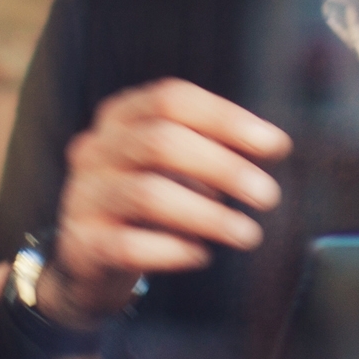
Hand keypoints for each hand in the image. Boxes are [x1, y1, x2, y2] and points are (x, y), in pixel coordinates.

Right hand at [43, 79, 291, 325]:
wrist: (88, 260)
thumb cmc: (147, 203)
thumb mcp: (174, 166)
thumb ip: (214, 149)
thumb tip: (274, 146)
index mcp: (121, 116)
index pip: (172, 99)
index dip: (226, 119)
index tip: (276, 145)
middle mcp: (95, 149)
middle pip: (160, 142)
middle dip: (223, 167)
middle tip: (267, 196)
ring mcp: (83, 196)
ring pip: (147, 196)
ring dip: (207, 215)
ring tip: (247, 234)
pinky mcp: (82, 244)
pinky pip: (129, 246)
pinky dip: (173, 250)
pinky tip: (200, 255)